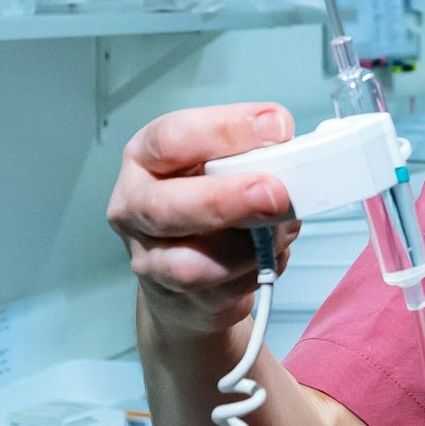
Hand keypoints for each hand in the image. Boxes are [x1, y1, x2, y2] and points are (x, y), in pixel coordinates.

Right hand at [108, 103, 302, 338]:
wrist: (186, 273)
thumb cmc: (203, 201)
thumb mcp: (218, 164)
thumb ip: (246, 155)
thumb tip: (288, 158)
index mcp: (145, 157)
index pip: (172, 138)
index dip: (225, 130)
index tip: (276, 127)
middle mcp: (135, 206)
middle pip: (167, 206)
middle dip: (226, 199)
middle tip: (275, 192)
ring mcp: (149, 258)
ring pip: (189, 264)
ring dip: (245, 248)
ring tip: (281, 231)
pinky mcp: (176, 298)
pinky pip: (219, 290)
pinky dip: (254, 271)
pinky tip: (270, 253)